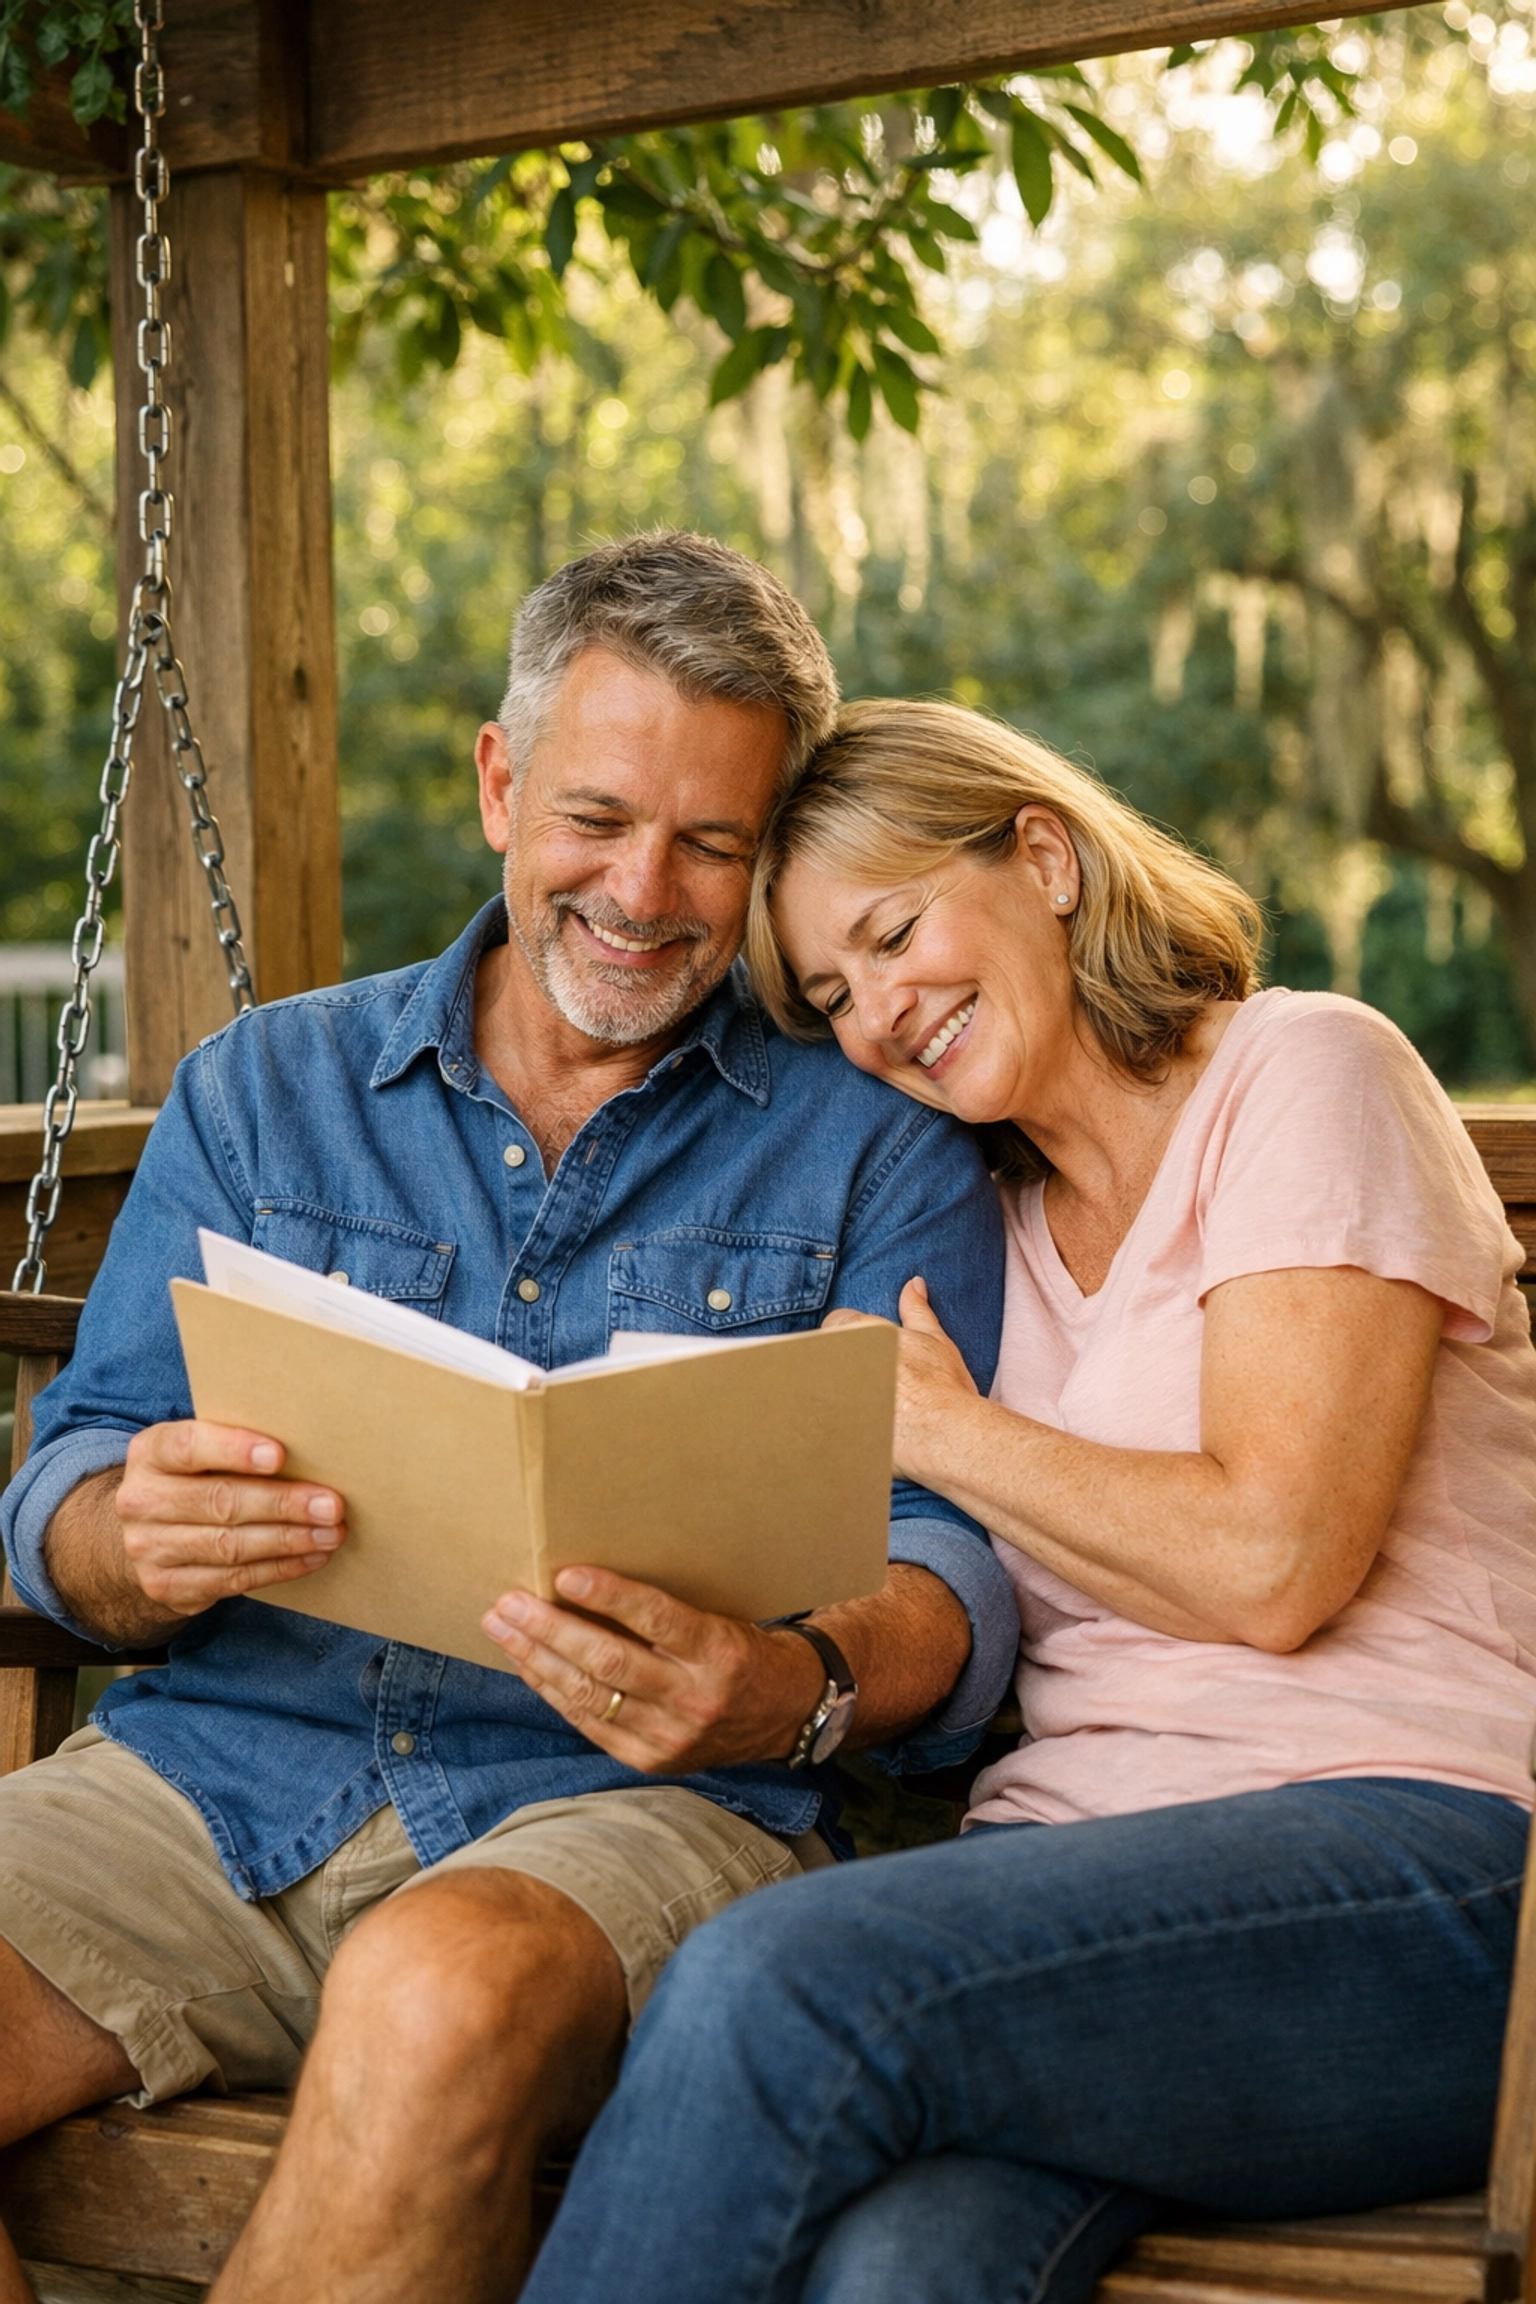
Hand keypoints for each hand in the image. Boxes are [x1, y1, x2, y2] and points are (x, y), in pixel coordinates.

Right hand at [114, 1420, 345, 1617]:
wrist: (147, 1533)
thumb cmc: (194, 1479)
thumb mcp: (200, 1452)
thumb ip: (237, 1444)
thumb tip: (311, 1447)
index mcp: (150, 1453)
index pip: (188, 1446)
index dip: (233, 1450)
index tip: (279, 1455)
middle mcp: (140, 1501)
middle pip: (219, 1500)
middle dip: (283, 1504)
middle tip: (331, 1505)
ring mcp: (148, 1549)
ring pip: (229, 1546)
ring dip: (288, 1540)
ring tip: (331, 1534)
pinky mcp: (166, 1587)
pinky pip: (231, 1580)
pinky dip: (279, 1569)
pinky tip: (311, 1557)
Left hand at [481, 1567, 825, 1772]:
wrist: (785, 1713)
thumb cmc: (742, 1650)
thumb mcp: (718, 1620)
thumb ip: (662, 1613)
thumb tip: (584, 1583)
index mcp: (717, 1651)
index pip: (655, 1618)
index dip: (608, 1596)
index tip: (565, 1575)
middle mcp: (694, 1697)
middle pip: (608, 1660)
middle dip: (549, 1629)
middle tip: (508, 1602)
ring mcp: (670, 1736)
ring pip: (588, 1694)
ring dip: (537, 1658)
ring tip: (502, 1628)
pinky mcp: (651, 1759)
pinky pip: (589, 1723)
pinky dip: (553, 1692)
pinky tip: (528, 1664)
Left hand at [824, 1276, 978, 1482]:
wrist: (949, 1434)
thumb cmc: (945, 1387)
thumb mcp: (935, 1341)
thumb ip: (917, 1310)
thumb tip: (913, 1284)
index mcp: (863, 1333)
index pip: (835, 1323)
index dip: (848, 1335)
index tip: (864, 1352)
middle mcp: (843, 1359)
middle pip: (822, 1352)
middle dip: (837, 1362)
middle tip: (864, 1380)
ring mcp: (833, 1393)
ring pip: (815, 1384)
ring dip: (828, 1389)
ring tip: (858, 1405)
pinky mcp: (830, 1425)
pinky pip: (815, 1418)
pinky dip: (825, 1420)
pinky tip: (847, 1428)